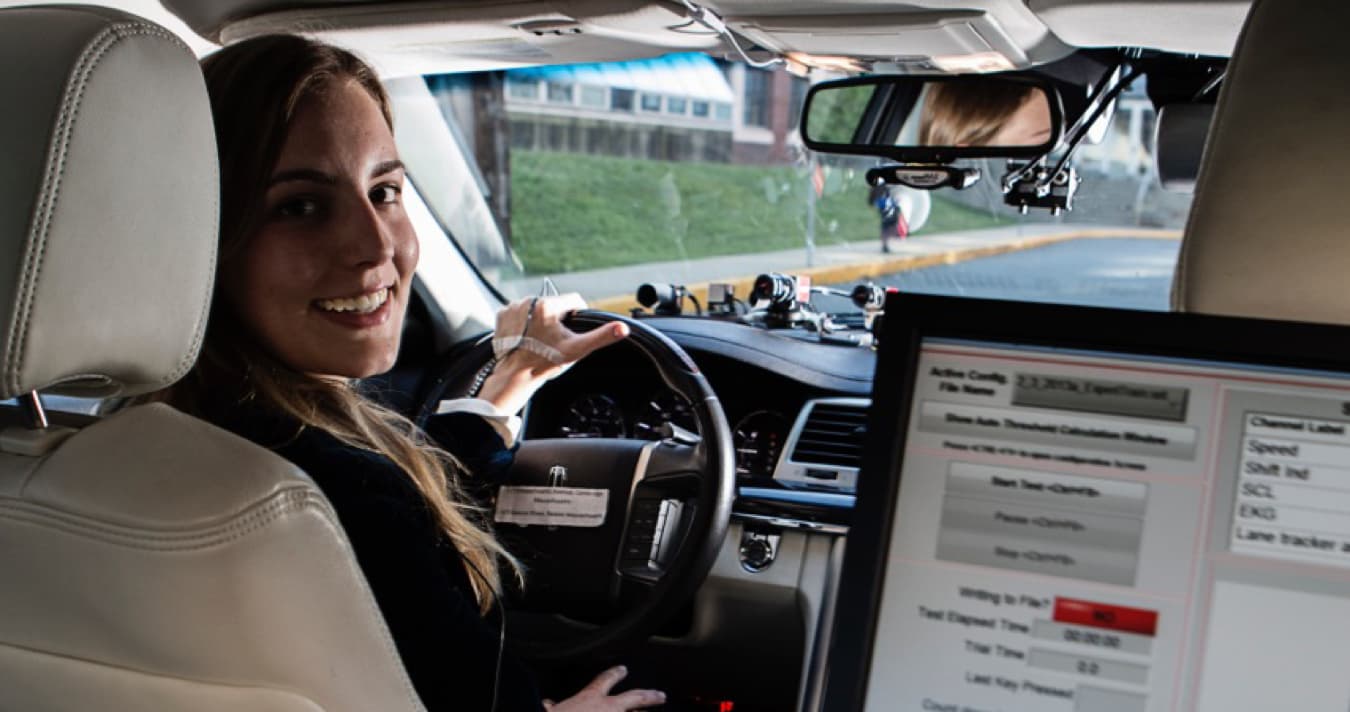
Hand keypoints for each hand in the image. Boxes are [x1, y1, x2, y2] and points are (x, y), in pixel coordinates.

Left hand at [477, 293, 628, 413]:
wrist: (514, 375)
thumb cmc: (544, 363)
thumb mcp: (577, 350)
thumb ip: (601, 337)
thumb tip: (623, 328)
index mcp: (548, 305)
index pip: (574, 300)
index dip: (578, 315)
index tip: (573, 330)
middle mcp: (528, 301)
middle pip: (555, 304)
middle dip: (558, 318)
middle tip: (555, 339)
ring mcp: (513, 307)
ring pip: (537, 307)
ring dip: (541, 319)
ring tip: (540, 339)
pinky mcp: (502, 314)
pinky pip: (520, 312)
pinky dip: (525, 321)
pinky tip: (527, 337)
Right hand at [542, 666, 665, 710]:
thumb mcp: (552, 710)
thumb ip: (553, 707)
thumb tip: (548, 705)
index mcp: (590, 697)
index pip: (605, 680)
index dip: (615, 674)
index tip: (623, 670)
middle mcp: (609, 708)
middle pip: (636, 697)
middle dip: (649, 696)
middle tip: (661, 696)